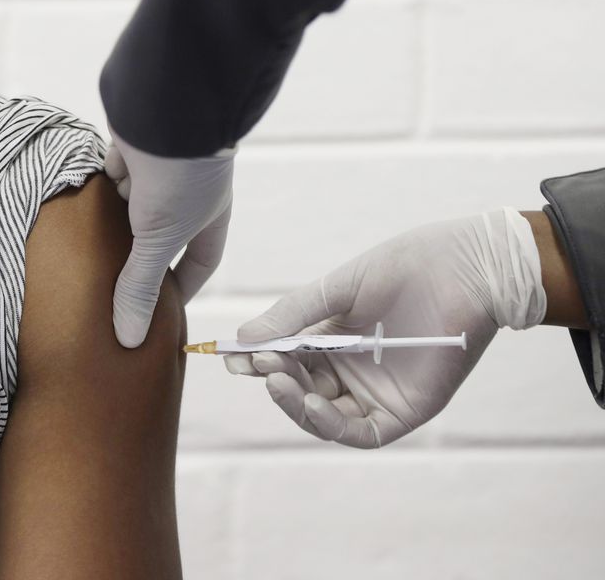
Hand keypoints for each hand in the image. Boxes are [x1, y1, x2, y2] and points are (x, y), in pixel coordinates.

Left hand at [106, 123, 233, 347]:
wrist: (165, 106)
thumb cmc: (181, 176)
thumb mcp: (158, 240)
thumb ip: (140, 286)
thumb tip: (128, 340)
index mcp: (209, 217)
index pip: (199, 262)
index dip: (183, 288)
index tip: (164, 315)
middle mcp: (185, 194)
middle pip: (160, 236)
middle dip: (139, 258)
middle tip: (113, 290)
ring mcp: (157, 169)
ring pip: (130, 205)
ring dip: (113, 223)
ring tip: (84, 257)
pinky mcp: (128, 147)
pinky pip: (109, 174)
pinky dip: (98, 188)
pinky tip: (76, 209)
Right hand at [227, 209, 546, 447]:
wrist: (468, 267)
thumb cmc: (408, 268)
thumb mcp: (337, 289)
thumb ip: (293, 315)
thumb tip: (243, 340)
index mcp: (333, 339)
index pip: (286, 360)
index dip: (259, 360)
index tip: (233, 357)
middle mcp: (351, 370)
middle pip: (300, 390)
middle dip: (275, 378)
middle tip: (261, 362)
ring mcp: (376, 393)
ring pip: (323, 416)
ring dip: (295, 403)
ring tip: (276, 378)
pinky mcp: (404, 411)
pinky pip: (359, 432)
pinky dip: (329, 423)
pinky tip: (309, 402)